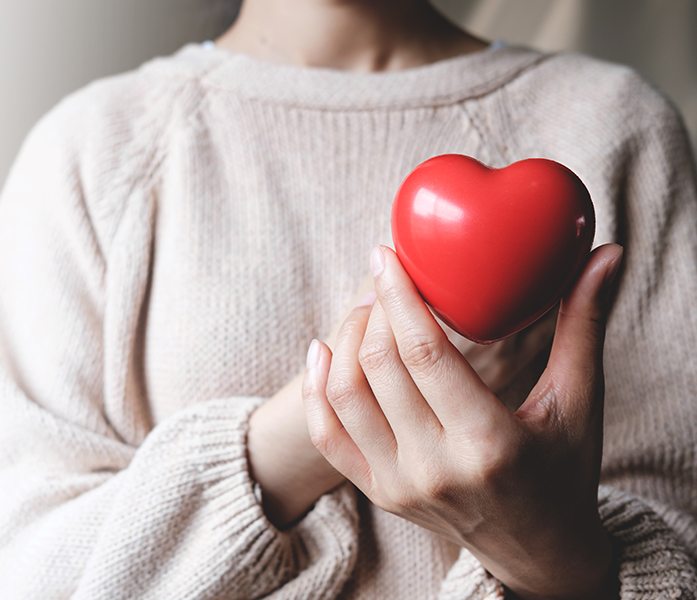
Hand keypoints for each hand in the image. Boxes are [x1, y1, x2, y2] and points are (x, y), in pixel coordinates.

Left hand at [302, 244, 622, 598]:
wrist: (538, 551)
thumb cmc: (563, 471)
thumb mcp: (580, 401)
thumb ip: (584, 325)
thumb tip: (606, 255)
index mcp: (488, 442)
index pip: (424, 353)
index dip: (399, 296)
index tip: (386, 254)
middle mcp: (434, 467)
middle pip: (379, 366)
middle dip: (375, 310)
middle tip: (385, 280)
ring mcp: (399, 485)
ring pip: (344, 395)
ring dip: (346, 340)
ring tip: (366, 312)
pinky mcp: (378, 493)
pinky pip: (327, 435)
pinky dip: (317, 388)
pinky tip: (324, 350)